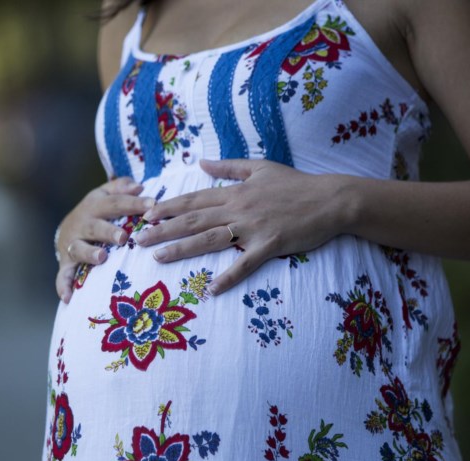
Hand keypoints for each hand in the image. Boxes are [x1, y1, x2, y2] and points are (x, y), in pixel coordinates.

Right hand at [56, 177, 155, 302]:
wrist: (66, 228)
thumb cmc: (97, 212)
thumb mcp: (105, 195)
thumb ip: (121, 188)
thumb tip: (139, 186)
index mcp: (95, 205)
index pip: (115, 202)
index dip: (133, 203)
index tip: (152, 205)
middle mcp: (82, 224)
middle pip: (96, 226)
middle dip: (108, 231)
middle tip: (124, 237)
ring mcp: (72, 244)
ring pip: (79, 249)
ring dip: (89, 254)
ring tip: (101, 257)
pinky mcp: (65, 263)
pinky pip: (63, 276)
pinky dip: (64, 287)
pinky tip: (69, 298)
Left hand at [135, 159, 350, 294]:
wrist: (330, 200)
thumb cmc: (296, 184)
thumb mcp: (260, 167)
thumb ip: (229, 166)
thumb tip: (201, 162)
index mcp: (235, 191)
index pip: (194, 199)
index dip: (168, 207)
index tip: (146, 214)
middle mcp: (238, 208)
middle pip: (194, 219)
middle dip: (163, 229)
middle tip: (138, 240)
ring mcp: (253, 228)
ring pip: (210, 239)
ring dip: (182, 249)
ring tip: (159, 258)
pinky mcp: (269, 245)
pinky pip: (244, 264)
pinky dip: (228, 277)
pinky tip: (211, 289)